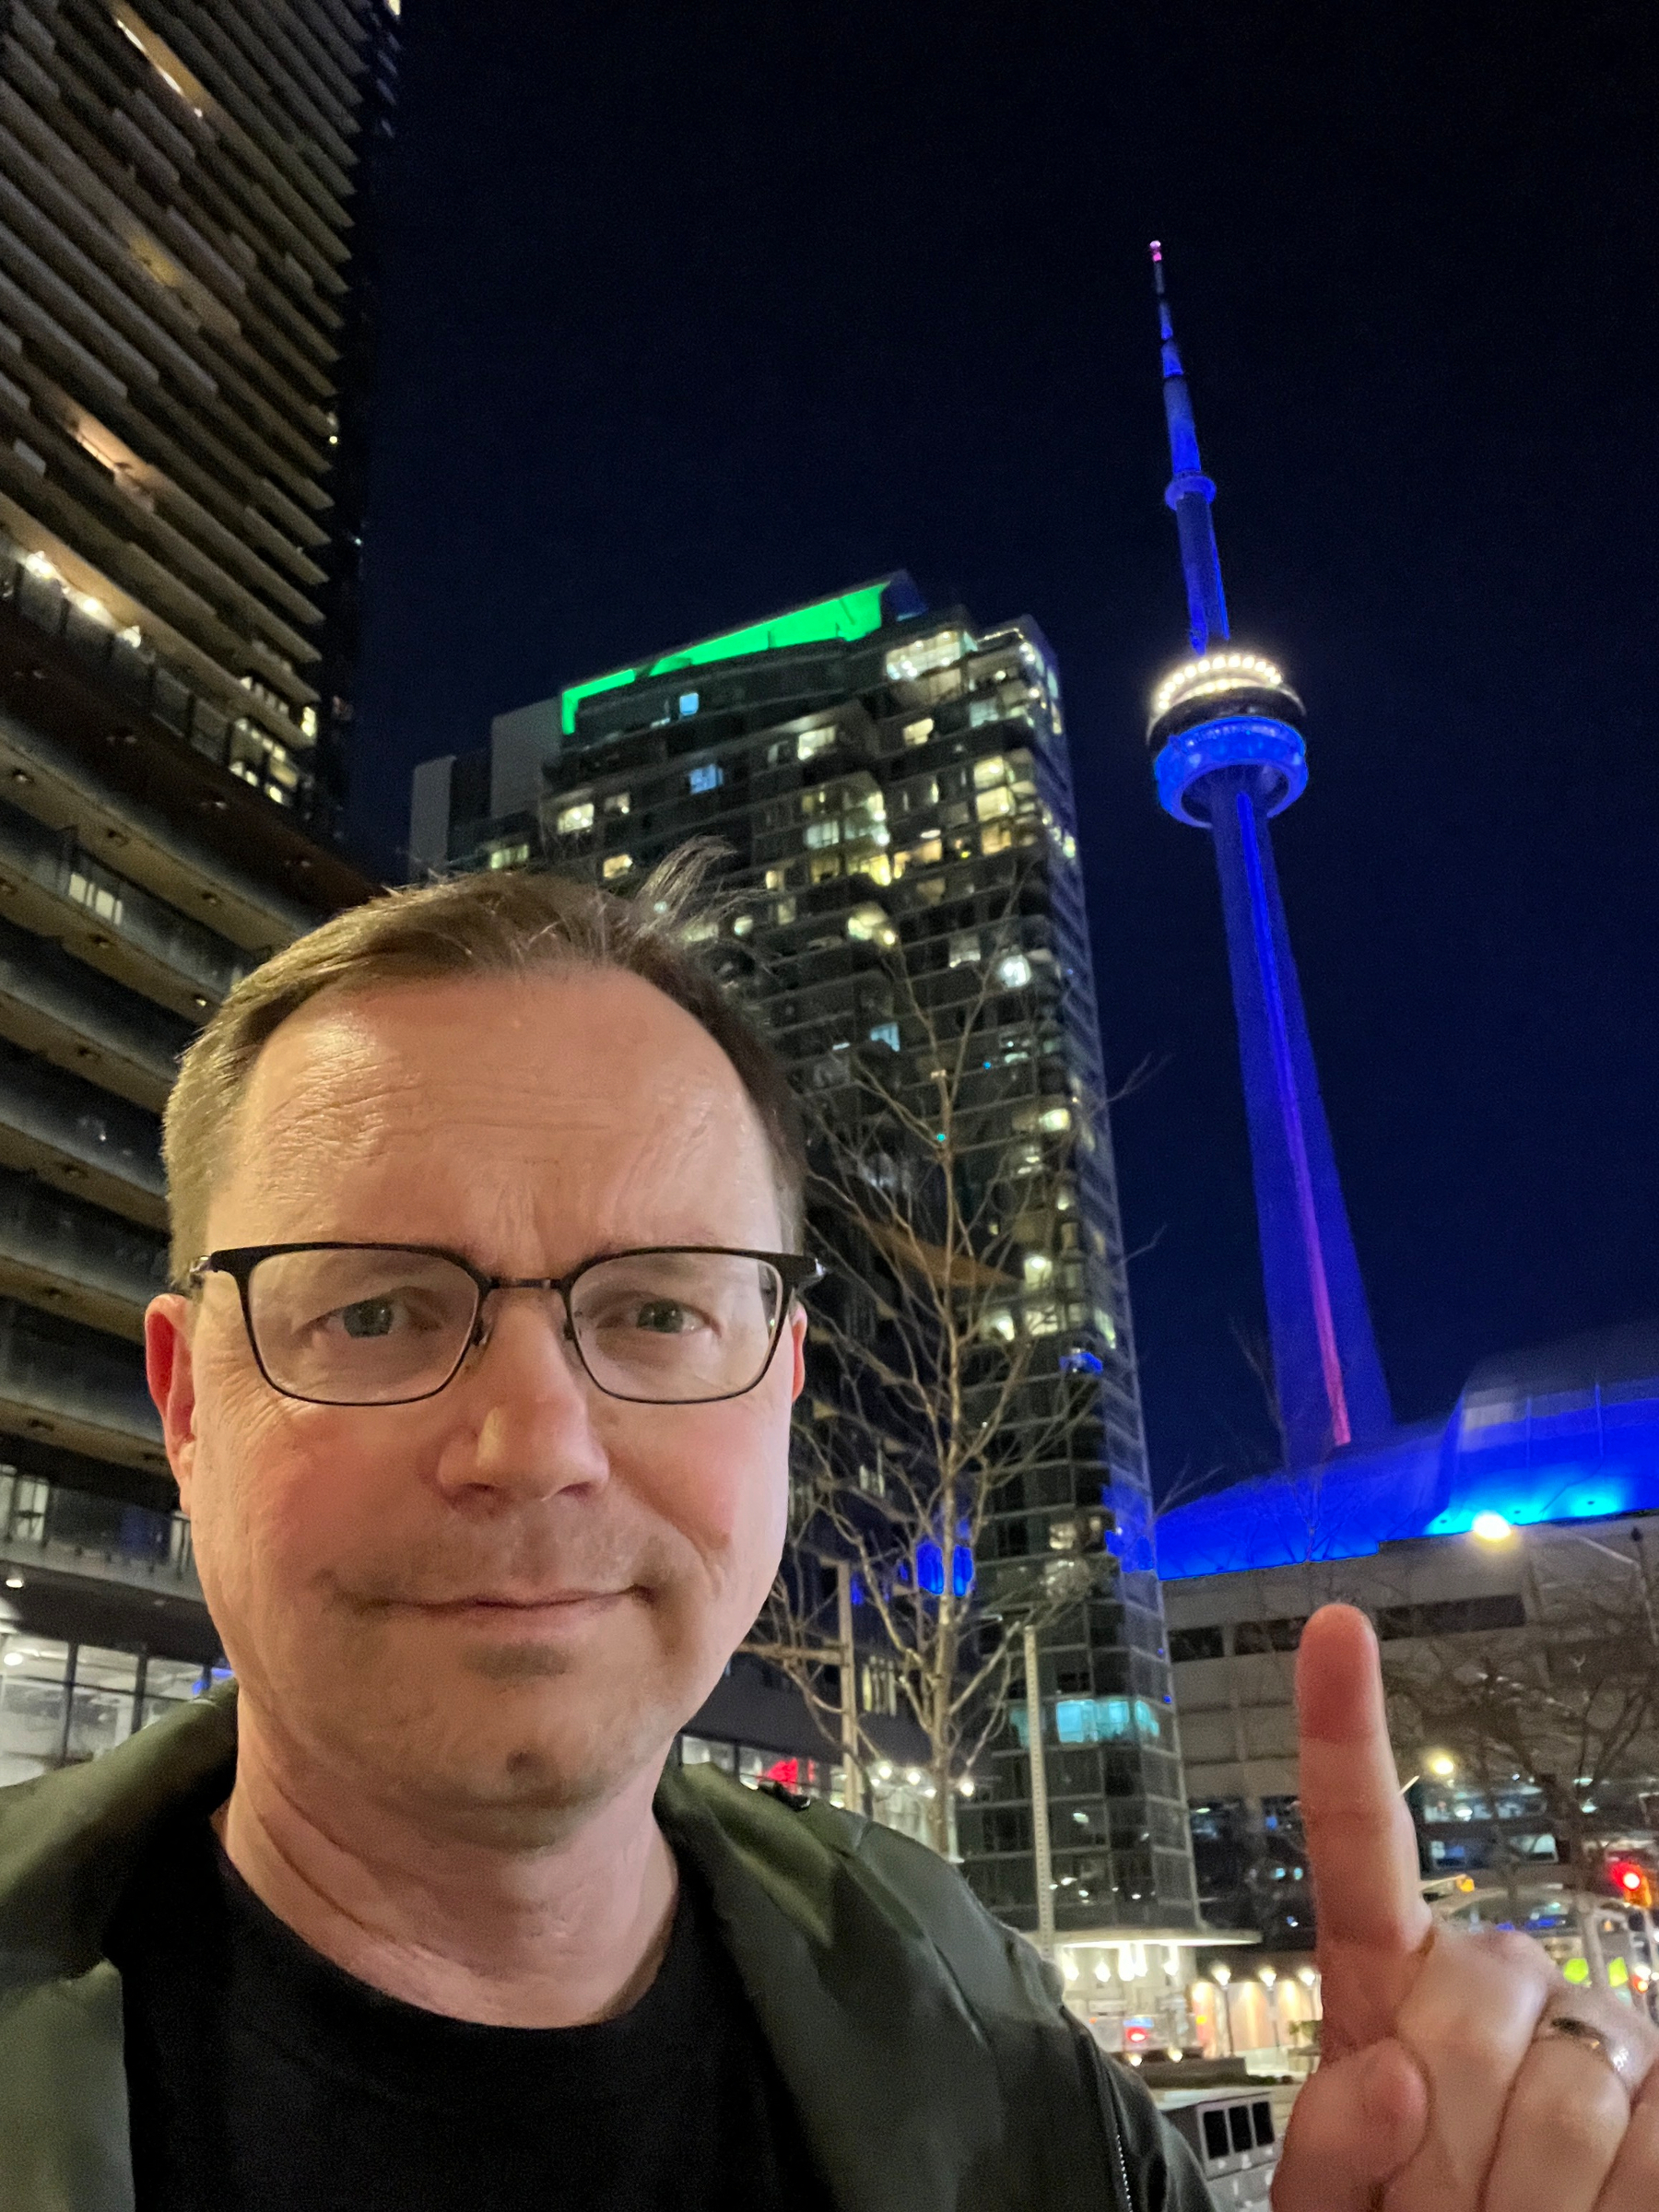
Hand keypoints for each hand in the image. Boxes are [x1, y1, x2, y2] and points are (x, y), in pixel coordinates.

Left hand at [1272, 1604, 1658, 2209]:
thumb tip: (1395, 2075)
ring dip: (1534, 2196)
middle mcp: (1496, 1982)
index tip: (1333, 1627)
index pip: (1358, 1843)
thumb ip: (1333, 2144)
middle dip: (1451, 2139)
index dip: (1342, 1732)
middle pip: (1477, 1999)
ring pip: (1577, 2085)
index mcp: (1386, 1990)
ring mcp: (1597, 2035)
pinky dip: (1623, 2203)